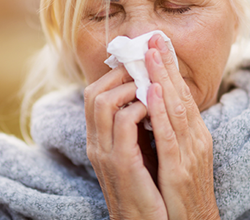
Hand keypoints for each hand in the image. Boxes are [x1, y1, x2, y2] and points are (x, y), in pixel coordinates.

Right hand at [84, 66, 167, 219]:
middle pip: (93, 92)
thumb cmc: (148, 188)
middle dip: (120, 73)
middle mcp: (96, 143)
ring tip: (150, 84)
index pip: (94, 95)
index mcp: (99, 140)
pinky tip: (156, 104)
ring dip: (129, 86)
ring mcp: (105, 153)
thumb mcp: (137, 152)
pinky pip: (123, 123)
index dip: (115, 74)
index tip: (139, 63)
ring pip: (103, 101)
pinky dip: (140, 107)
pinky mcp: (121, 163)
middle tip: (144, 67)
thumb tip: (147, 97)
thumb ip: (136, 127)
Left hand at [144, 35, 220, 219]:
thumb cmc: (184, 194)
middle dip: (167, 65)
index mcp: (196, 135)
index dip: (170, 69)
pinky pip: (168, 137)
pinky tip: (151, 93)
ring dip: (163, 79)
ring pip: (176, 109)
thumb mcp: (181, 157)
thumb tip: (156, 107)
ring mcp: (190, 154)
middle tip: (155, 36)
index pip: (182, 95)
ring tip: (151, 54)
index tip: (159, 44)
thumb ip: (171, 132)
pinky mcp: (180, 171)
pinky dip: (160, 113)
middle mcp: (196, 140)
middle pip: (181, 95)